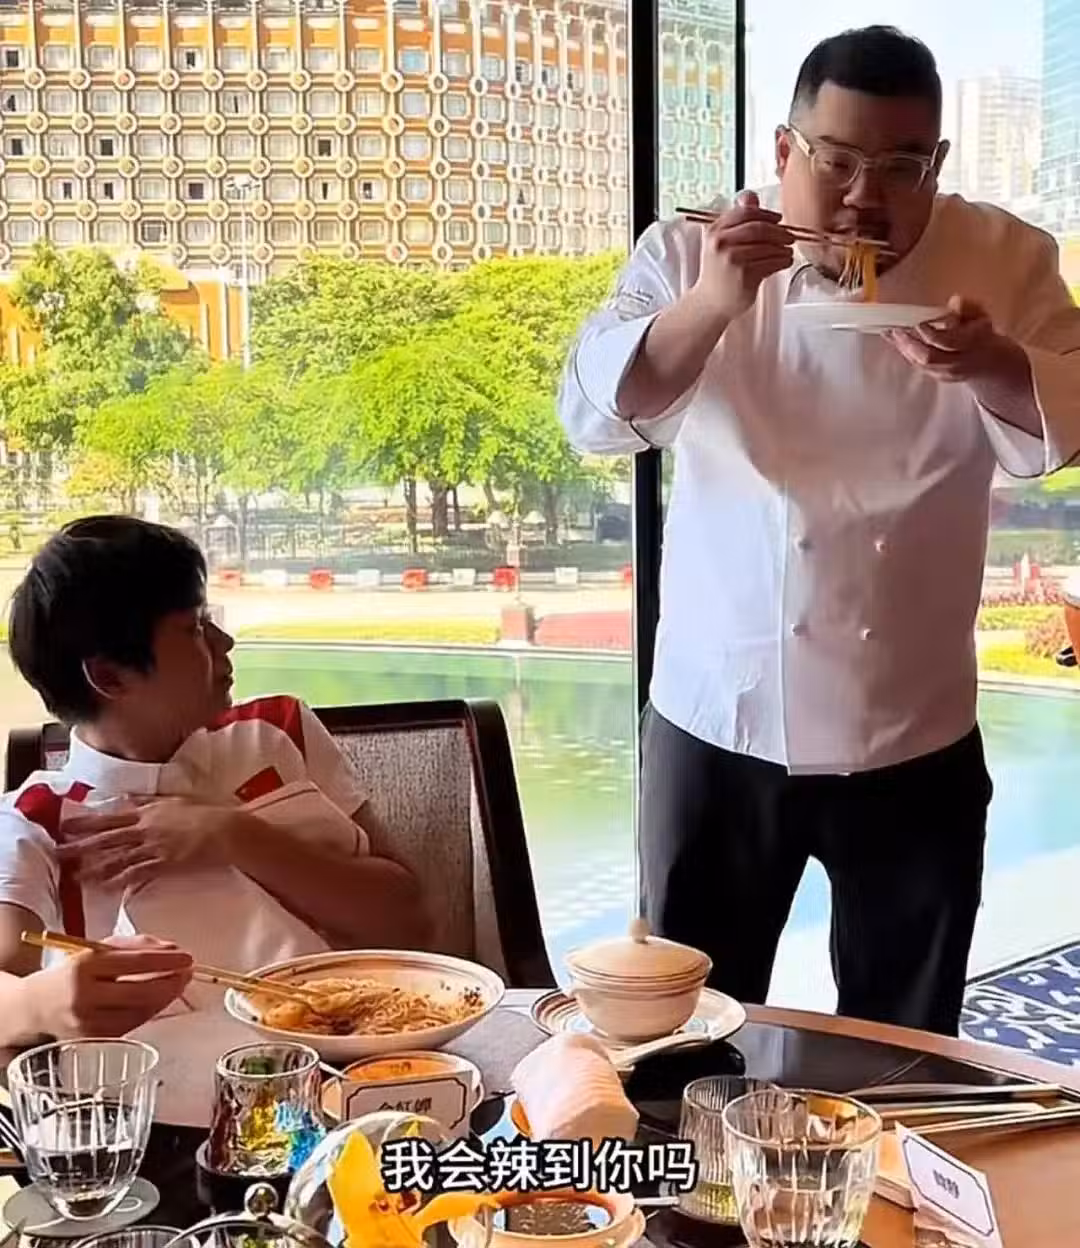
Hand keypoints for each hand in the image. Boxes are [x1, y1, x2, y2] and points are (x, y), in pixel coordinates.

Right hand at [25, 934, 193, 1038]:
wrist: (30, 1009)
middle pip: (141, 992)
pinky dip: (149, 1012)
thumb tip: (171, 950)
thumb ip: (134, 946)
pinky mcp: (92, 1041)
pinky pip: (131, 1025)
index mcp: (84, 966)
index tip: (187, 958)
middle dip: (172, 983)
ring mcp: (87, 1023)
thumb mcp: (95, 951)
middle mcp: (84, 996)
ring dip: (166, 998)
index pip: (134, 963)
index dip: (166, 961)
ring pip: (140, 1012)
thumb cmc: (70, 974)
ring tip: (179, 984)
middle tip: (188, 973)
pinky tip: (159, 1000)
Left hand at [58, 797, 244, 888]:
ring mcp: (154, 847)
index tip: (65, 825)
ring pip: (117, 858)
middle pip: (107, 838)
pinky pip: (136, 874)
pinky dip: (119, 881)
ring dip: (94, 867)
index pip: (111, 817)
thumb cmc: (207, 812)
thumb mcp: (176, 799)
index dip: (87, 822)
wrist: (227, 830)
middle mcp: (146, 829)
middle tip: (57, 852)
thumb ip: (150, 801)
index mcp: (149, 812)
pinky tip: (104, 887)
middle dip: (80, 846)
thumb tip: (128, 799)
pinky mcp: (164, 864)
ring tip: (74, 875)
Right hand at [690, 190, 793, 323]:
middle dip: (779, 232)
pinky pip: (771, 262)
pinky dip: (783, 261)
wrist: (710, 302)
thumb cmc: (719, 271)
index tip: (778, 219)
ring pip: (768, 246)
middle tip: (790, 236)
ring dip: (783, 248)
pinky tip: (785, 261)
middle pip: (759, 228)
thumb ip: (737, 219)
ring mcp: (732, 260)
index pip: (746, 213)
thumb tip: (751, 195)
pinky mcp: (744, 276)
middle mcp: (721, 244)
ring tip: (788, 251)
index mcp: (715, 231)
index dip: (766, 214)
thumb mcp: (722, 242)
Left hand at [886, 295, 1025, 383]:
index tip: (919, 323)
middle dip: (910, 344)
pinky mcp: (936, 377)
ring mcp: (946, 372)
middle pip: (929, 357)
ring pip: (919, 363)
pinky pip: (917, 365)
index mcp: (972, 343)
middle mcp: (958, 361)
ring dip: (902, 348)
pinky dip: (904, 352)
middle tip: (896, 330)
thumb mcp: (979, 315)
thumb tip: (954, 301)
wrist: (988, 362)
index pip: (947, 342)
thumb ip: (968, 307)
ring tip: (888, 333)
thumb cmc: (980, 333)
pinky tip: (894, 341)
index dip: (930, 333)